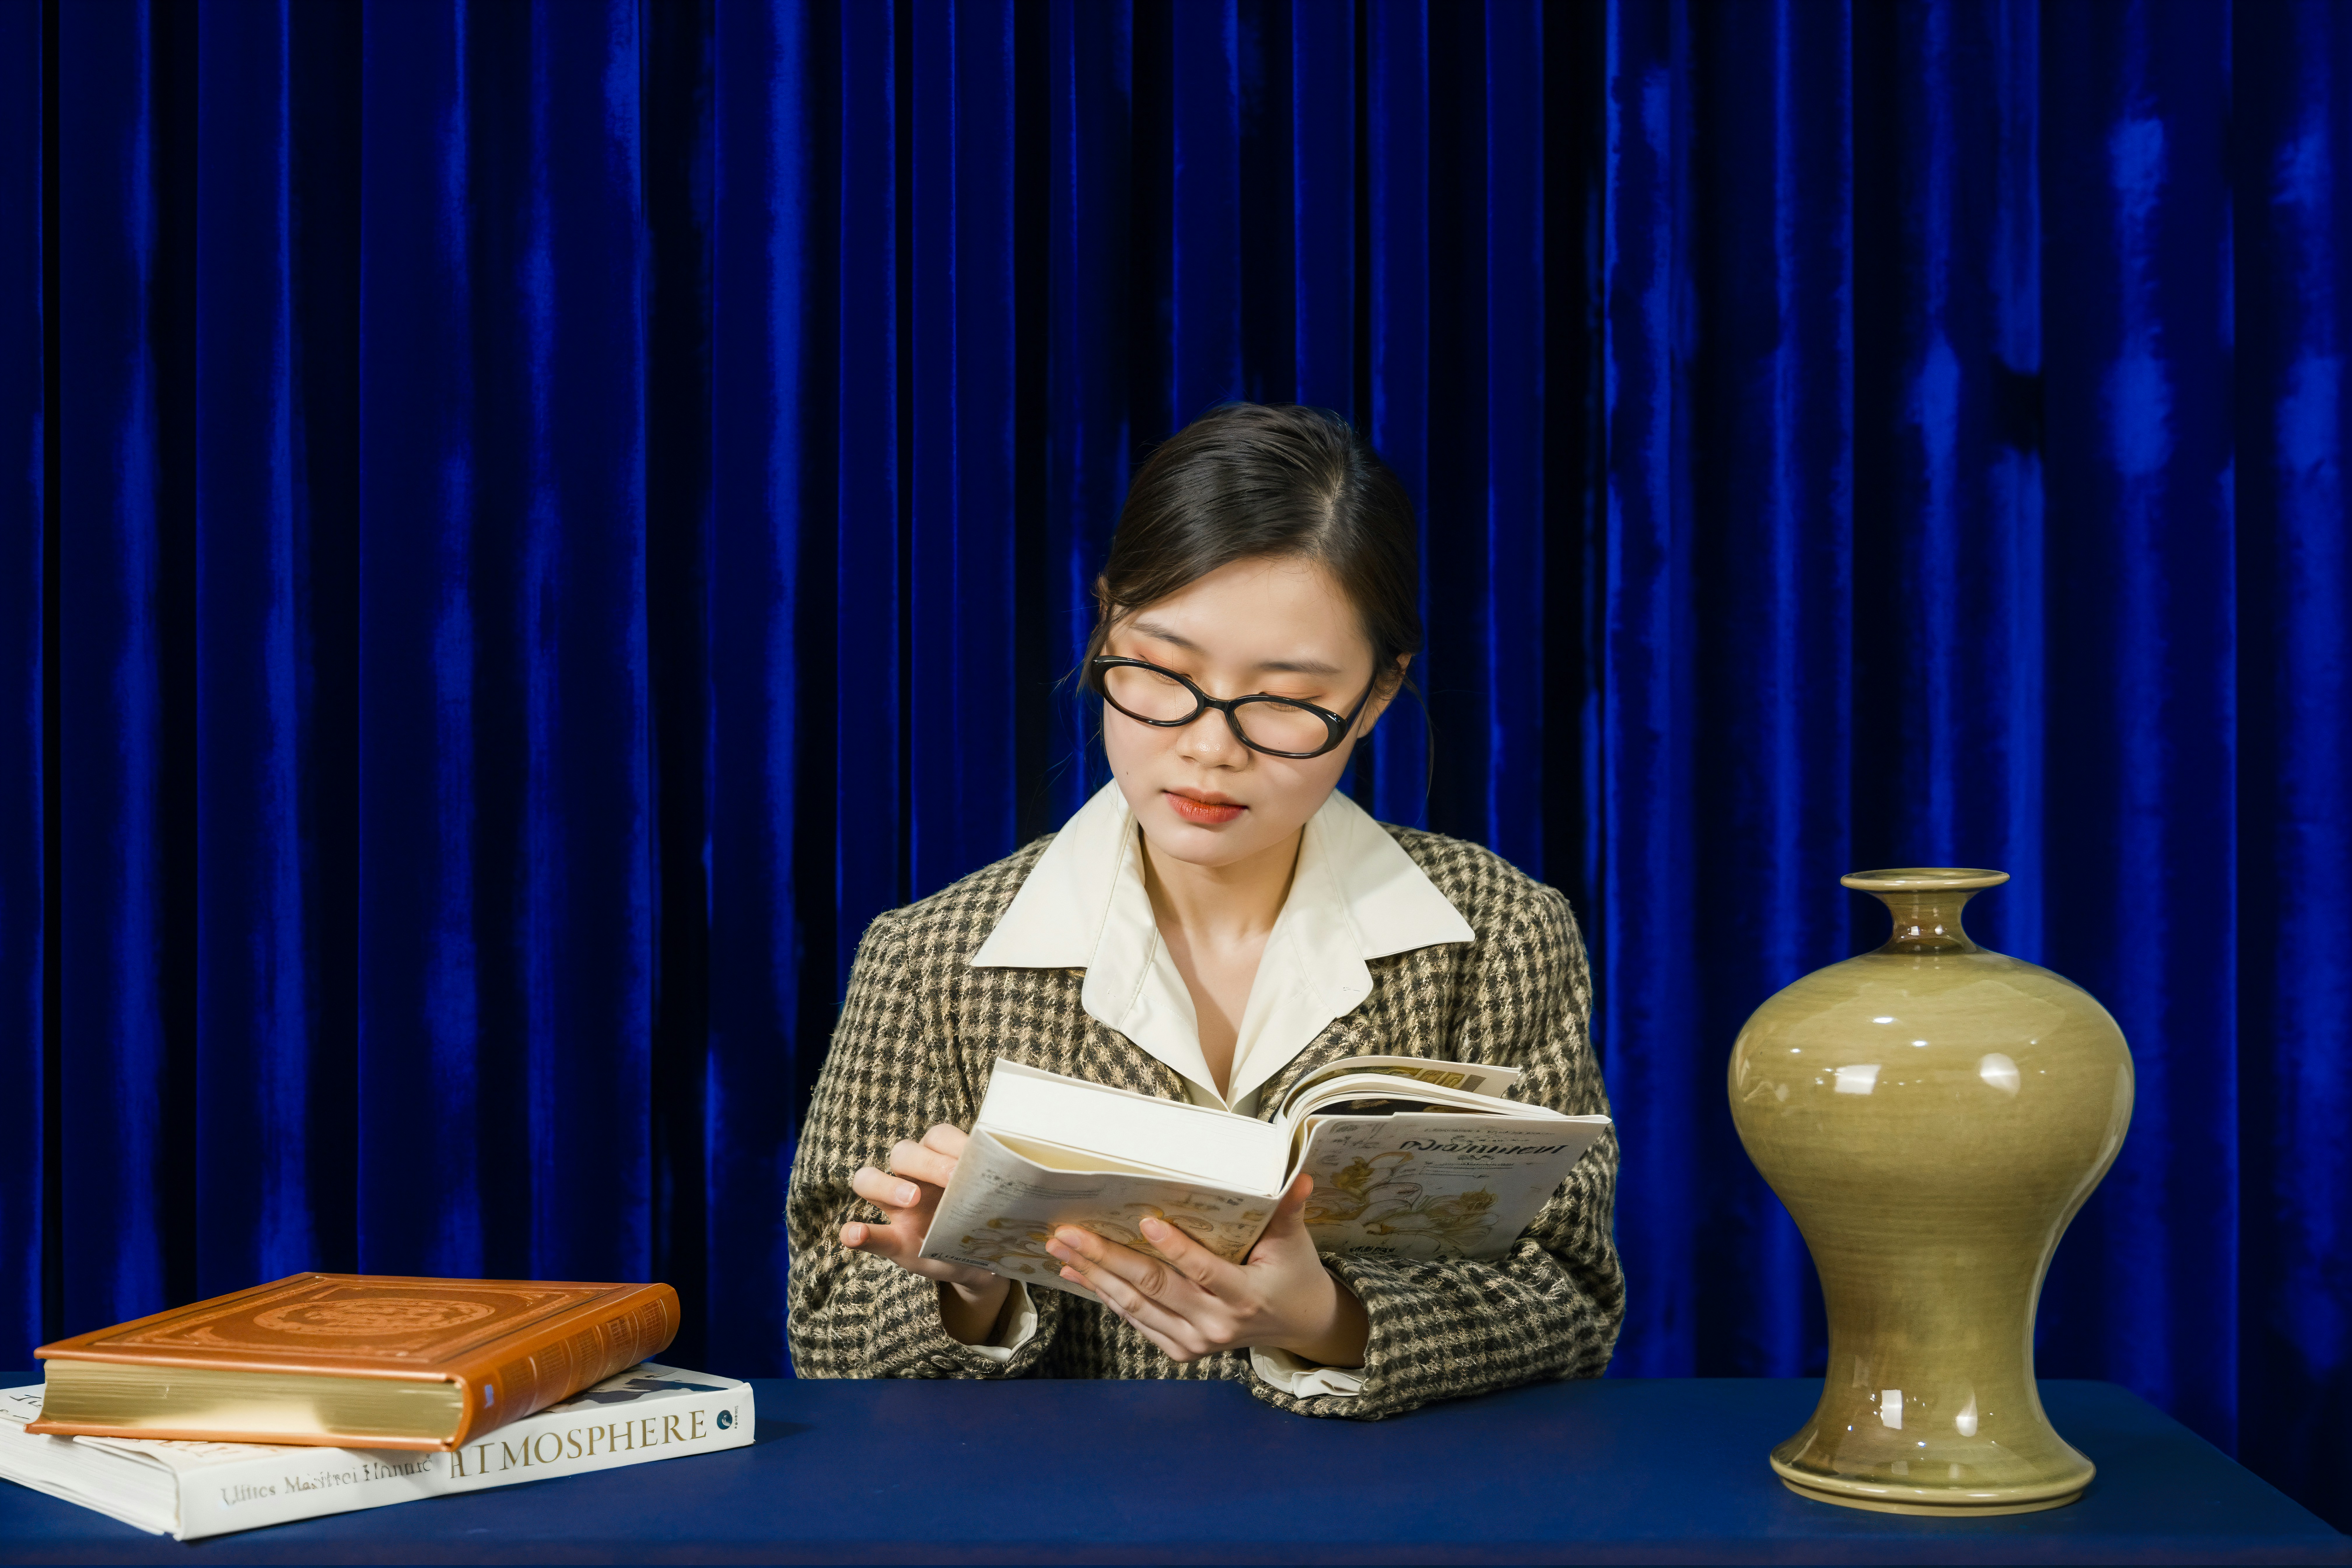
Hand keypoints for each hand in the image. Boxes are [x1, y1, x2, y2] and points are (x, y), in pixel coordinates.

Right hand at [841, 1124, 1009, 1344]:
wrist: (979, 1263)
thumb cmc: (984, 1222)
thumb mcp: (993, 1204)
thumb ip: (995, 1188)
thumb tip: (1026, 1175)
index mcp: (942, 1161)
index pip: (937, 1137)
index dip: (952, 1144)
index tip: (972, 1160)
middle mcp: (913, 1176)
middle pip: (904, 1152)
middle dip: (925, 1162)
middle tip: (950, 1179)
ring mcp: (895, 1207)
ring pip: (871, 1178)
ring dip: (887, 1185)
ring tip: (910, 1200)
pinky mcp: (889, 1238)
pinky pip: (862, 1232)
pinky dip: (854, 1232)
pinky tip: (856, 1235)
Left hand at [1044, 1172, 1369, 1367]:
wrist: (1297, 1325)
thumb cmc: (1291, 1273)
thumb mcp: (1293, 1242)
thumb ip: (1288, 1210)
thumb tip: (1297, 1175)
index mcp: (1244, 1297)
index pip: (1203, 1271)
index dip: (1175, 1248)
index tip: (1145, 1221)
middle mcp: (1216, 1325)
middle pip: (1154, 1289)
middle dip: (1107, 1258)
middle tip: (1070, 1232)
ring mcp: (1195, 1342)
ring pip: (1135, 1307)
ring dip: (1094, 1276)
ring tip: (1061, 1249)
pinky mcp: (1181, 1350)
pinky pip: (1137, 1321)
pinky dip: (1105, 1296)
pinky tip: (1079, 1274)